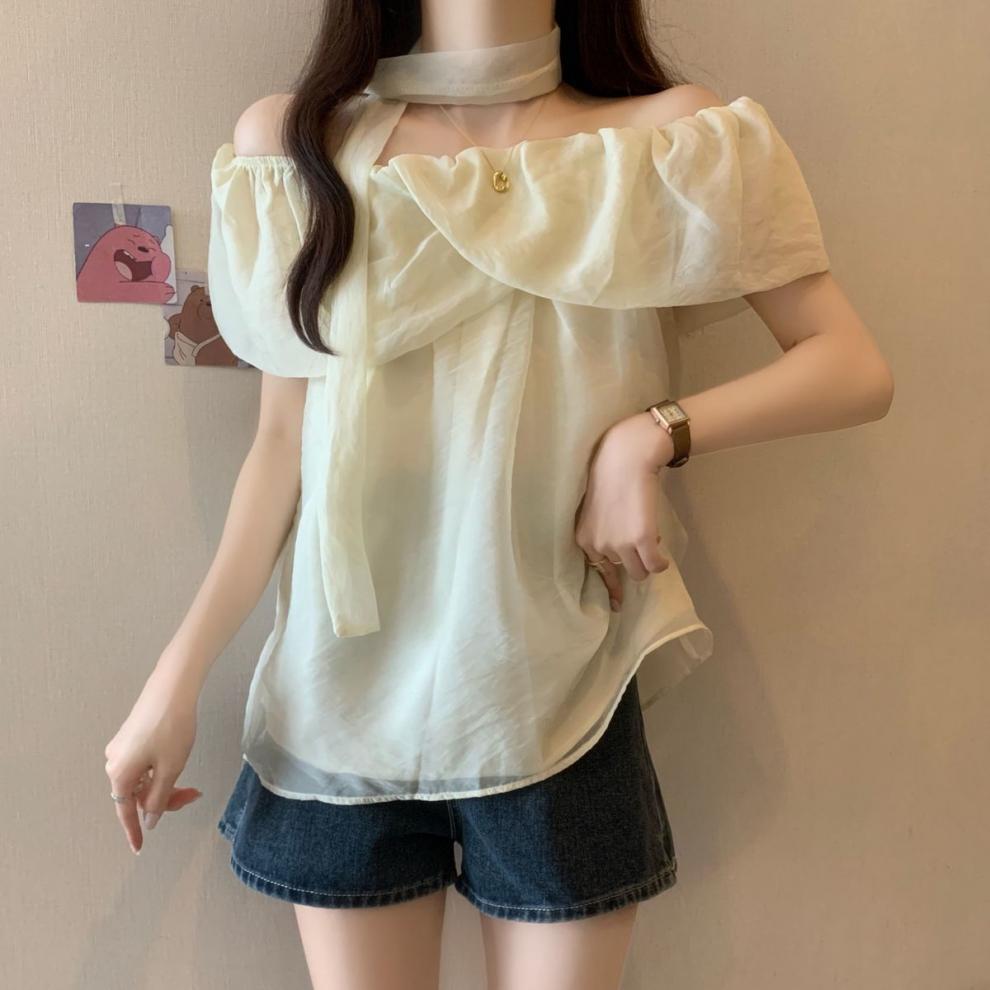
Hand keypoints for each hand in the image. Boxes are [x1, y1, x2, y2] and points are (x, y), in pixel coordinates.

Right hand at [103, 667, 201, 854]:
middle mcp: (113, 762)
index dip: (135, 831)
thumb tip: (149, 819)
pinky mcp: (130, 736)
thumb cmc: (172, 729)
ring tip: (190, 781)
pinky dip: (159, 771)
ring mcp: (121, 747)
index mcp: (119, 774)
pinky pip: (142, 764)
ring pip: (141, 779)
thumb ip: (158, 798)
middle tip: (193, 794)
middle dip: (163, 800)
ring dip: (164, 785)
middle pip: (136, 794)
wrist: (171, 688)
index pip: (125, 812)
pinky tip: (176, 763)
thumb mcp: (170, 769)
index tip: (139, 848)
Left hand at [574, 413, 671, 610]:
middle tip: (640, 537)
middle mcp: (598, 546)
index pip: (597, 572)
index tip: (617, 605)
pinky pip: (656, 565)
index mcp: (583, 538)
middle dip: (634, 559)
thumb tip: (621, 556)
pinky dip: (661, 561)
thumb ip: (603, 531)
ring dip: (648, 559)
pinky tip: (662, 550)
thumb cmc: (611, 475)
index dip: (610, 588)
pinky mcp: (641, 540)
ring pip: (640, 571)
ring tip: (649, 534)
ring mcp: (619, 545)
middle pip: (623, 572)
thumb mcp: (596, 508)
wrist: (625, 457)